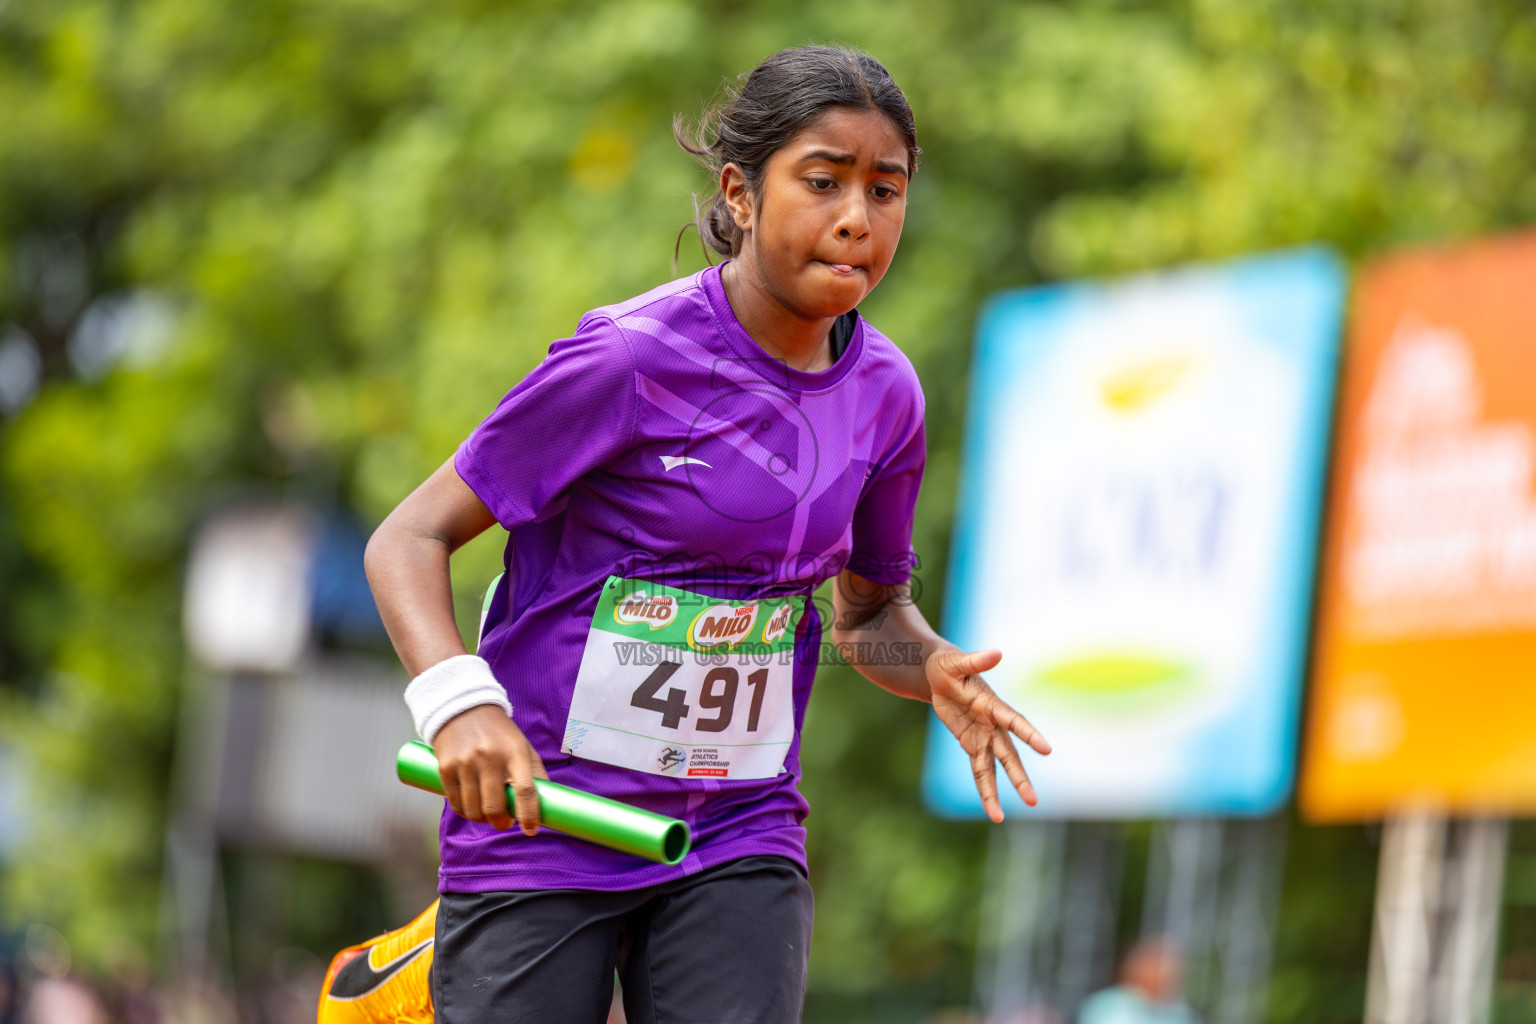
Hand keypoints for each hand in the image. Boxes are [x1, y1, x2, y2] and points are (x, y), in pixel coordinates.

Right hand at [432, 704, 547, 834]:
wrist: (464, 708)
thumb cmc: (500, 734)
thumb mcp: (523, 747)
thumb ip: (535, 774)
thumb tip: (548, 805)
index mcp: (514, 753)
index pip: (525, 790)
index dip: (529, 815)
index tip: (531, 830)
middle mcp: (489, 758)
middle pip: (495, 807)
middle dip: (502, 823)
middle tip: (505, 822)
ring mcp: (465, 763)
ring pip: (473, 810)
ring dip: (482, 819)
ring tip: (487, 814)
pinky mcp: (446, 767)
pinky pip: (456, 803)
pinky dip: (465, 812)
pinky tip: (471, 808)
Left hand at [927, 647, 1050, 821]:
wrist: (938, 674)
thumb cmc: (949, 665)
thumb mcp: (955, 662)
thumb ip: (976, 661)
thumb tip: (997, 653)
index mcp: (992, 704)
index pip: (1014, 721)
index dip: (1029, 734)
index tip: (1046, 749)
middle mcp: (992, 725)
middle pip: (1008, 755)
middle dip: (1019, 776)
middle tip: (1032, 800)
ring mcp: (983, 737)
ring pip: (993, 769)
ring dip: (998, 792)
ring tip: (1000, 819)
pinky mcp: (971, 744)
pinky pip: (978, 770)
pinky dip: (984, 789)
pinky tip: (992, 810)